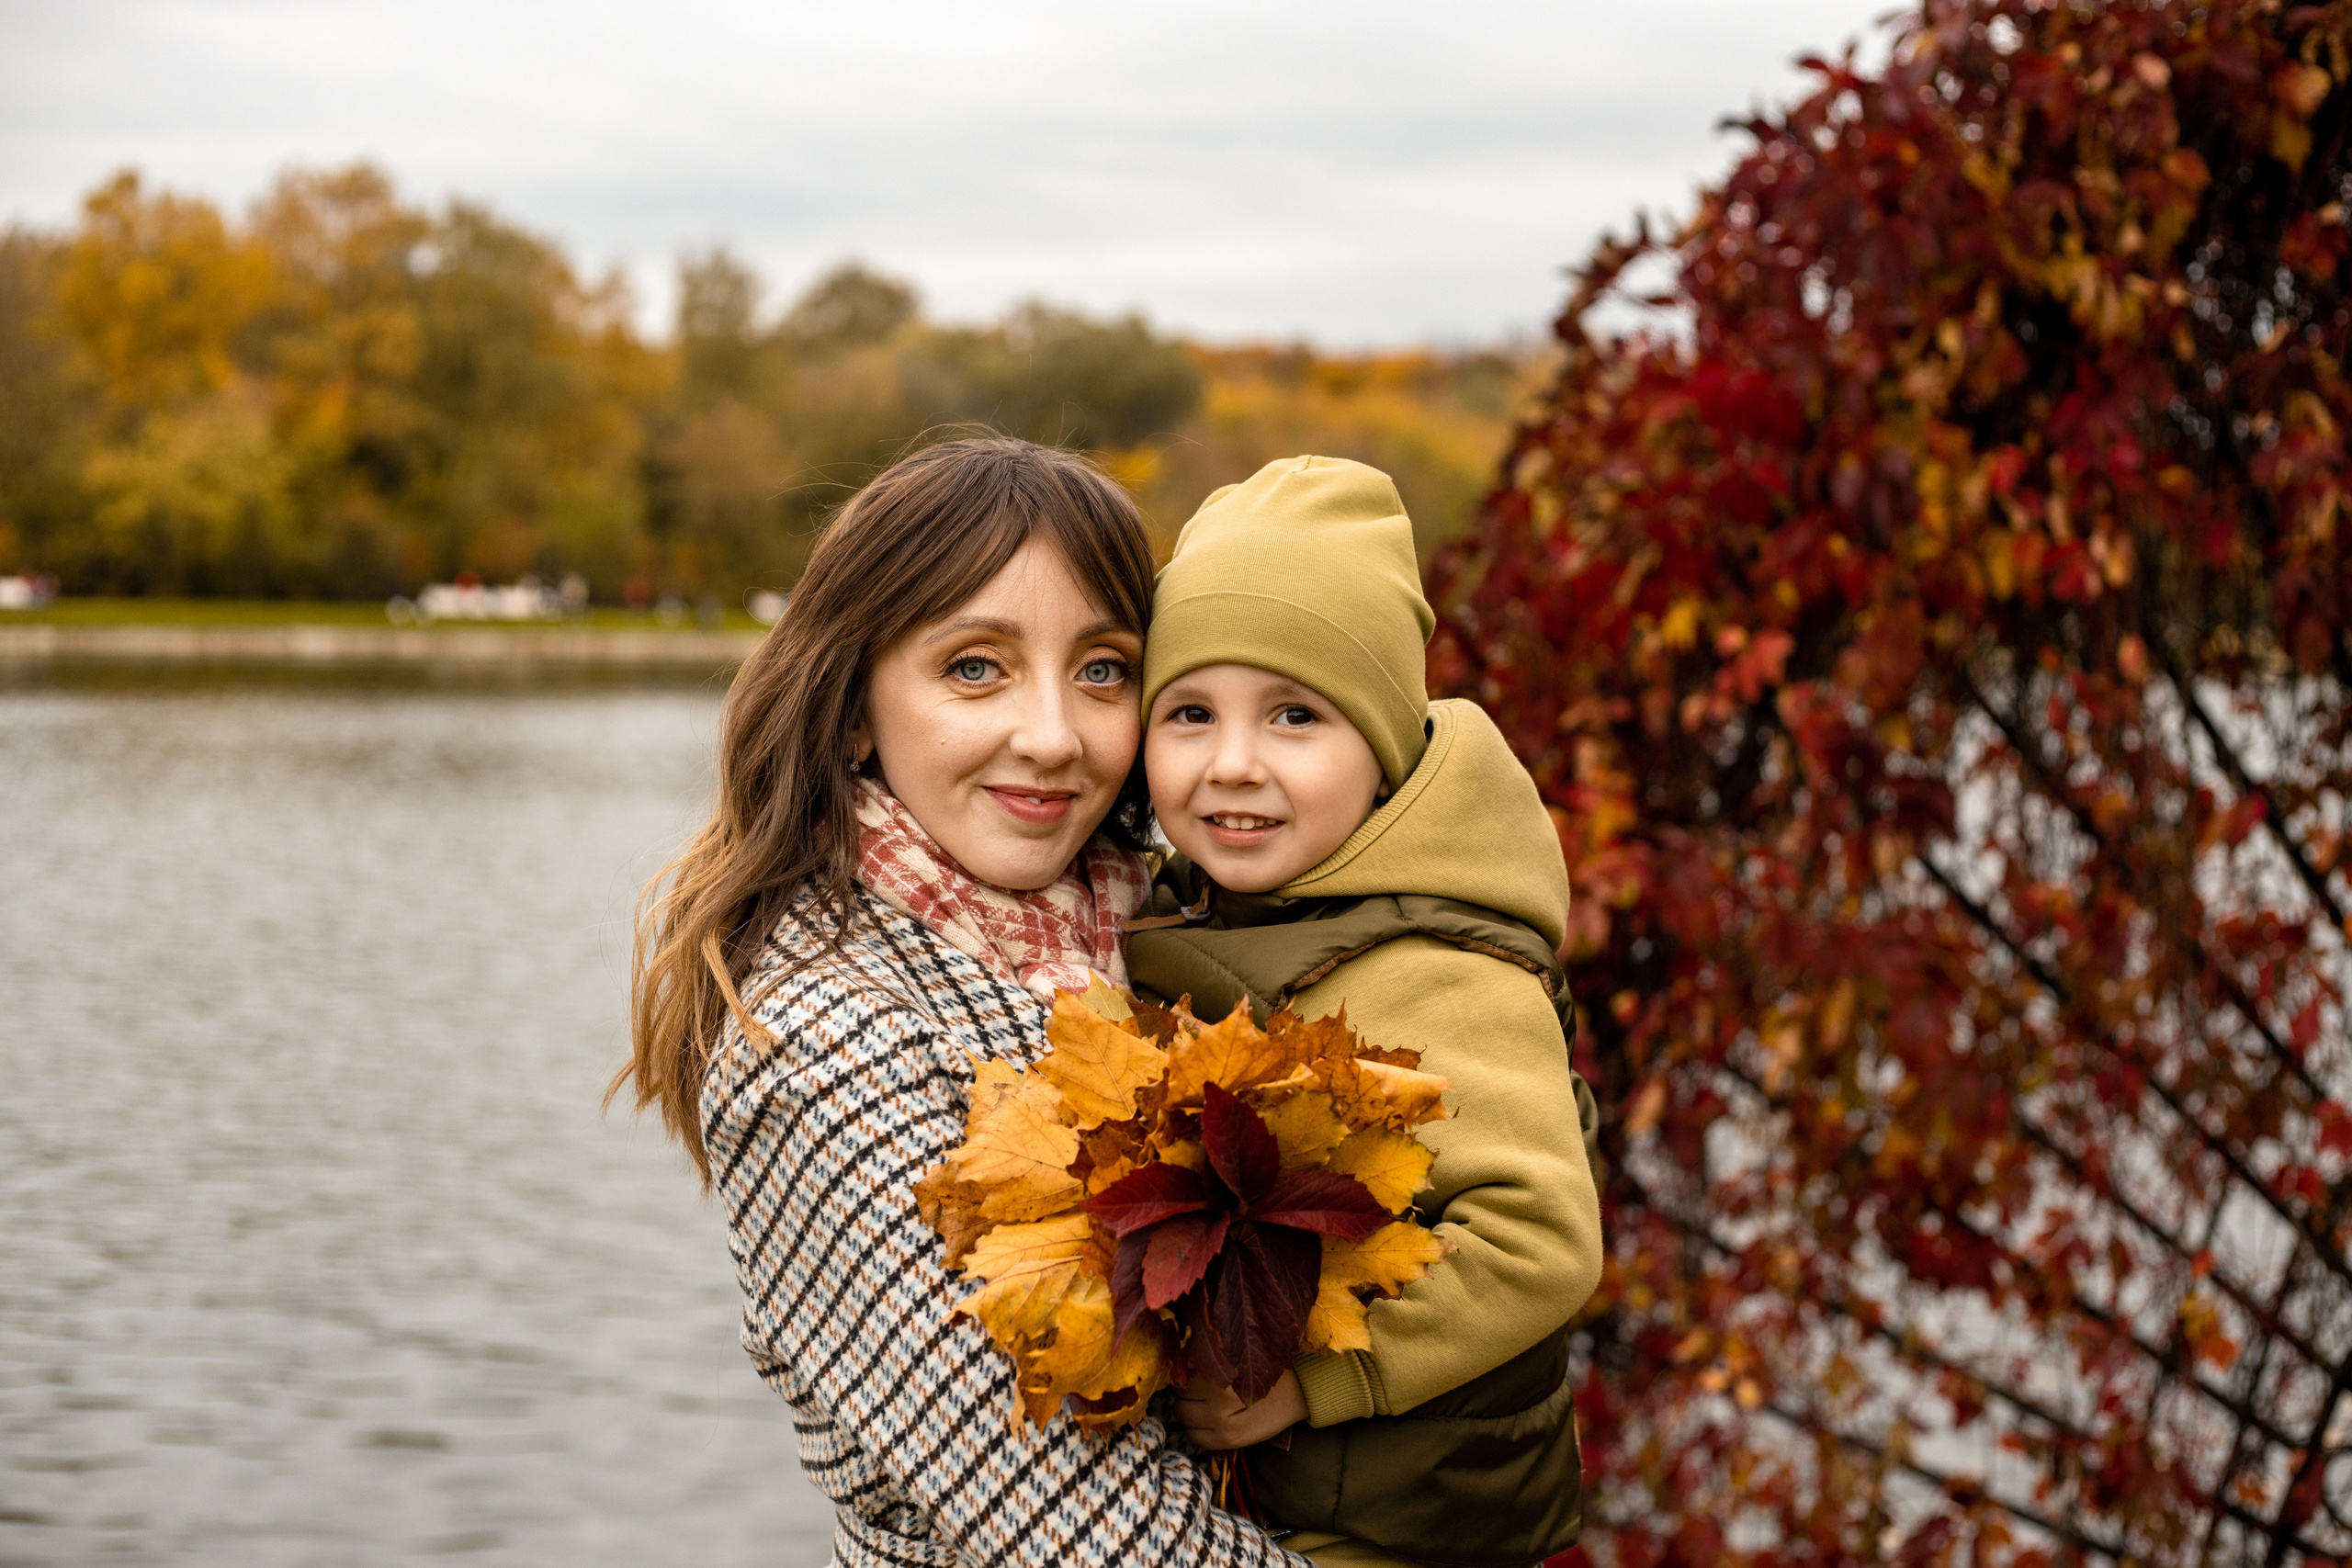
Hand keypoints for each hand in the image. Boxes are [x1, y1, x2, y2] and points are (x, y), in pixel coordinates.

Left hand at [1172, 1370, 1305, 1450]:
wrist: (1297, 1391)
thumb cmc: (1265, 1368)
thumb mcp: (1236, 1355)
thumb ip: (1209, 1359)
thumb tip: (1176, 1359)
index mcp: (1219, 1373)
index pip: (1180, 1373)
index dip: (1186, 1371)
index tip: (1195, 1371)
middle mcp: (1217, 1399)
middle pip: (1178, 1395)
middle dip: (1185, 1391)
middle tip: (1199, 1388)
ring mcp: (1222, 1423)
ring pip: (1181, 1415)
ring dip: (1188, 1410)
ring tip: (1204, 1404)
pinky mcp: (1228, 1442)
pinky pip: (1193, 1438)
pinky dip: (1196, 1429)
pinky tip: (1210, 1421)